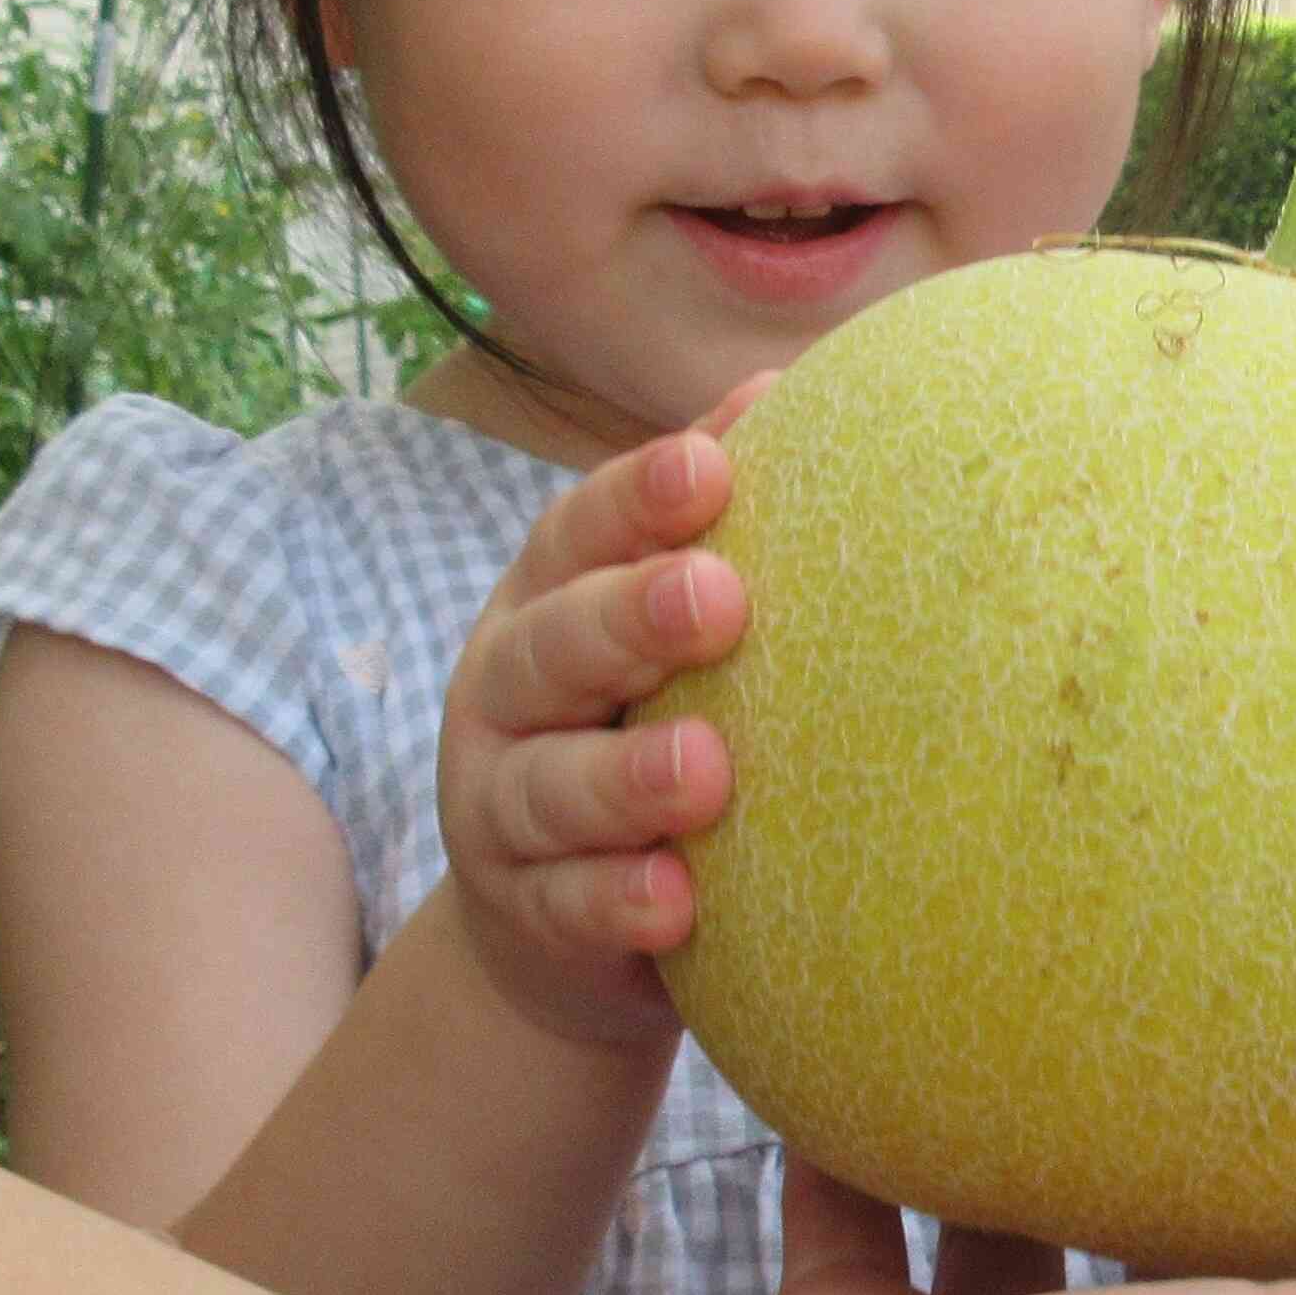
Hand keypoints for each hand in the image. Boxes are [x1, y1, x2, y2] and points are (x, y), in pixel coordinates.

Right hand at [433, 383, 765, 1047]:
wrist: (562, 910)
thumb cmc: (644, 715)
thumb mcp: (665, 618)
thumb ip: (713, 519)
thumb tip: (792, 384)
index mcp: (555, 595)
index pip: (581, 531)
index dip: (640, 498)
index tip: (714, 470)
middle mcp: (510, 688)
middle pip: (554, 644)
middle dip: (629, 618)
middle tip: (718, 600)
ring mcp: (503, 803)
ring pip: (550, 784)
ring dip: (625, 777)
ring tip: (706, 772)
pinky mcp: (525, 910)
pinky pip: (562, 907)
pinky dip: (612, 903)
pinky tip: (675, 903)